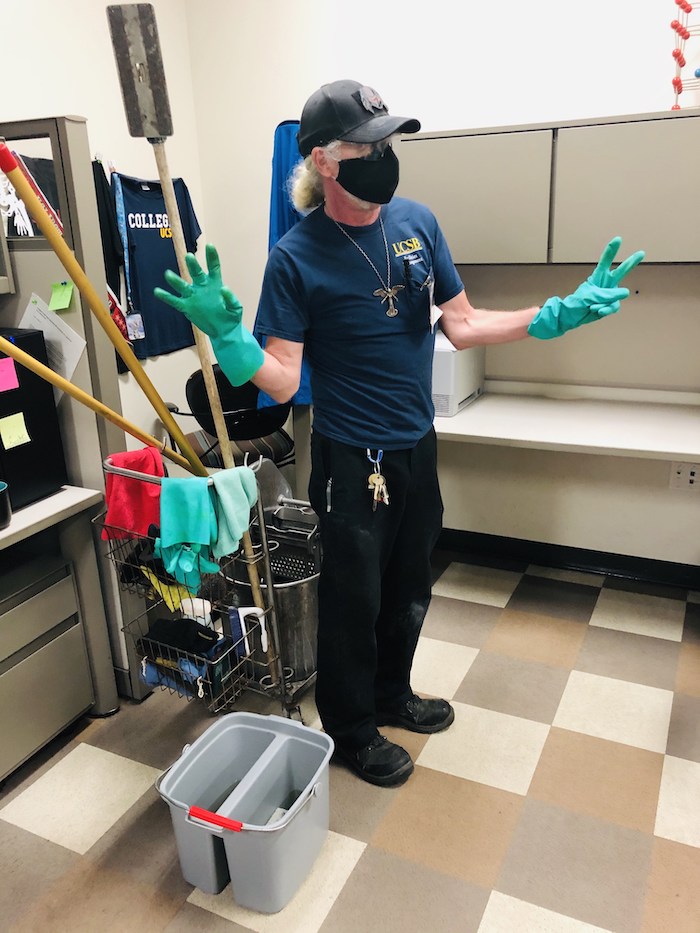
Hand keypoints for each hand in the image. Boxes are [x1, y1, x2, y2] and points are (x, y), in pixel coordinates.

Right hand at [154, 243, 241, 338]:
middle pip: (196, 273)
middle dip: (192, 265)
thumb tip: (224, 288)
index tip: (210, 246)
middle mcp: (202, 286)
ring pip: (182, 285)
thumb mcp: (235, 308)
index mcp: (215, 283)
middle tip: (189, 256)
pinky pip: (174, 301)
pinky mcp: (186, 307)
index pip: (213, 267)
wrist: (223, 330)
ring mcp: (193, 296)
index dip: (212, 257)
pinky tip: (157, 291)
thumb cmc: (231, 317)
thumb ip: (230, 298)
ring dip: (175, 280)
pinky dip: (166, 297)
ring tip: (168, 274)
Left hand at [528, 237, 644, 339]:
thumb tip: (626, 292)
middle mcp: (606, 283)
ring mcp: (609, 294)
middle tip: (641, 253)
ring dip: (605, 303)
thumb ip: (607, 294)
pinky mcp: (610, 304)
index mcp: (598, 276)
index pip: (605, 261)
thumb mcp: (591, 296)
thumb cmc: (578, 302)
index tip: (618, 239)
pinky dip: (606, 309)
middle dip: (631, 262)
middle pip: (621, 271)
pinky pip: (613, 306)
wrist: (573, 316)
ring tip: (593, 306)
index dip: (611, 250)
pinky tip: (598, 311)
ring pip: (617, 296)